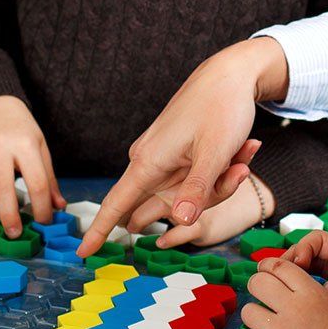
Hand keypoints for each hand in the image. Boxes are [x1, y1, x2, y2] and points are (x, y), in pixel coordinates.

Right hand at [0, 96, 63, 240]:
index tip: (45, 221)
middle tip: (18, 234)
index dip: (42, 207)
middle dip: (10, 216)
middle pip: (3, 189)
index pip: (36, 182)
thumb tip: (59, 207)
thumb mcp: (39, 147)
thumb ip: (48, 178)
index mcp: (24, 143)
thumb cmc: (18, 128)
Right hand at [80, 37, 286, 254]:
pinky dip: (224, 170)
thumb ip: (198, 190)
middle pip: (173, 205)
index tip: (83, 253)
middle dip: (211, 195)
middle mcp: (150, 163)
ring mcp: (165, 160)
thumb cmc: (221, 108)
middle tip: (239, 169)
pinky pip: (199, 180)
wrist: (229, 75)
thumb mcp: (215, 152)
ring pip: (192, 194)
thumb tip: (180, 222)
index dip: (99, 231)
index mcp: (149, 162)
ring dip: (222, 180)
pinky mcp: (179, 157)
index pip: (116, 204)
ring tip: (244, 152)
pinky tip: (244, 149)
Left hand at [236, 257, 327, 328]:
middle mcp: (294, 308)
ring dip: (253, 317)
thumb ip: (317, 297)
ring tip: (262, 326)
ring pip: (247, 311)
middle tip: (262, 298)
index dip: (268, 266)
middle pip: (258, 282)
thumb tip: (301, 292)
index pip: (280, 266)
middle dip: (257, 287)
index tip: (265, 272)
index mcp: (312, 294)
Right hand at [281, 230, 327, 328]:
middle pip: (303, 256)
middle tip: (275, 280)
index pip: (318, 241)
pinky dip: (294, 300)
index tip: (297, 264)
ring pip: (300, 277)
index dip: (303, 248)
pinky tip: (289, 311)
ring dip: (287, 283)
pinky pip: (306, 298)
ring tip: (277, 296)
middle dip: (287, 264)